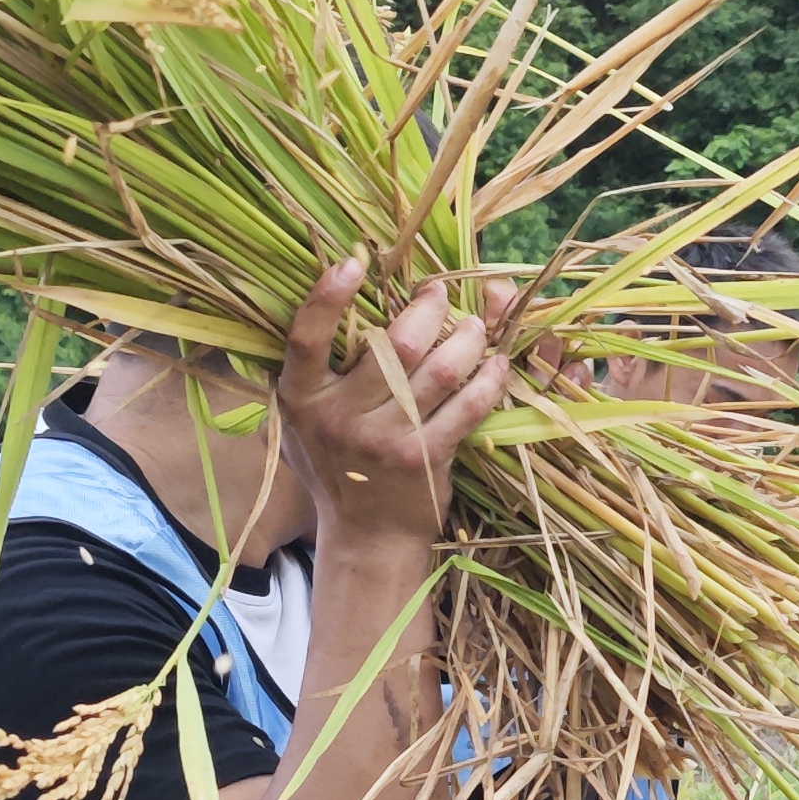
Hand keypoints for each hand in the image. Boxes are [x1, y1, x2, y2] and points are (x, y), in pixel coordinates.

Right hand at [275, 256, 516, 554]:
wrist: (365, 538)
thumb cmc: (334, 467)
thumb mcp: (303, 422)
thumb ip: (312, 373)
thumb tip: (331, 298)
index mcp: (302, 400)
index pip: (306, 339)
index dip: (327, 297)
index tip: (353, 261)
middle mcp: (339, 419)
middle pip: (392, 345)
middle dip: (426, 309)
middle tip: (439, 294)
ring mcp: (384, 442)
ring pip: (437, 371)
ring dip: (466, 339)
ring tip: (476, 326)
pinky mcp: (425, 460)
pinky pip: (466, 407)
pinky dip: (488, 380)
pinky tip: (496, 364)